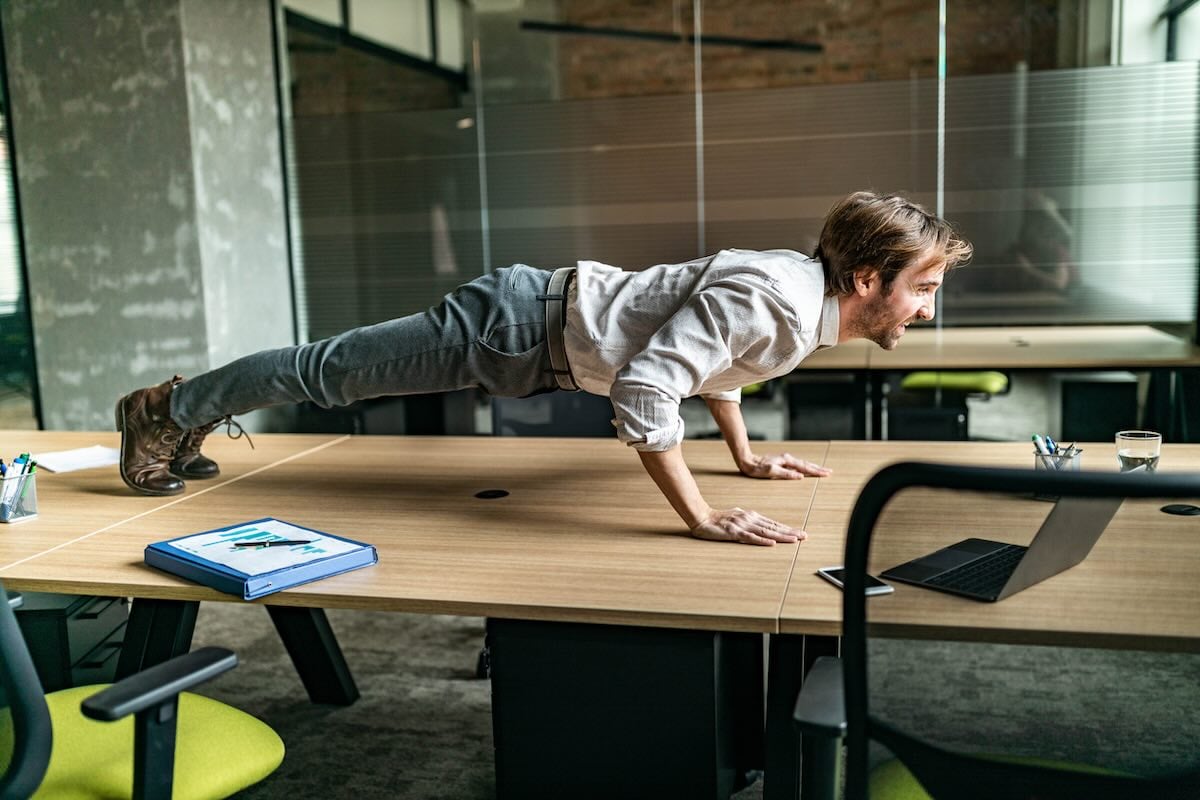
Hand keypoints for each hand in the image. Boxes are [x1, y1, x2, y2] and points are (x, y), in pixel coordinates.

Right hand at [689, 507, 806, 545]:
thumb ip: (748, 520)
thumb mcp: (737, 516)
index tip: (799, 533)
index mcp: (751, 516)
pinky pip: (750, 537)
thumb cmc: (718, 518)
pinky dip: (762, 540)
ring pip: (766, 532)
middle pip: (773, 527)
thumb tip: (758, 524)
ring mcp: (742, 525)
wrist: (701, 517)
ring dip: (781, 536)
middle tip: (804, 536)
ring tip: (794, 540)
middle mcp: (749, 519)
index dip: (787, 528)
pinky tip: (772, 543)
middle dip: (790, 532)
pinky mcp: (734, 532)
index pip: (773, 523)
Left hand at [739, 452, 831, 479]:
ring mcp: (785, 459)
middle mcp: (788, 458)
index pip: (805, 467)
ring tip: (821, 470)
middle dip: (818, 468)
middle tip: (829, 471)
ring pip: (802, 464)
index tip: (827, 473)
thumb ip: (786, 474)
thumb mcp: (771, 472)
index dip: (816, 471)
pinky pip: (797, 464)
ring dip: (813, 467)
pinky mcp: (782, 462)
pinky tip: (806, 469)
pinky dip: (805, 467)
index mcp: (787, 461)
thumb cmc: (757, 468)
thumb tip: (800, 476)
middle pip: (806, 464)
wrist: (748, 461)